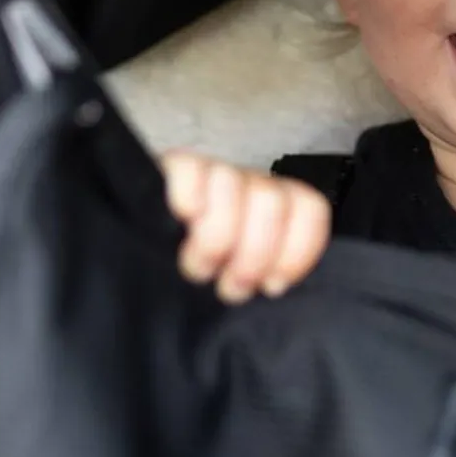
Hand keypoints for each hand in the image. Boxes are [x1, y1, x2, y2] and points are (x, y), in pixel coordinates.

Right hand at [161, 151, 331, 303]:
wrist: (145, 251)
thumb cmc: (204, 272)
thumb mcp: (240, 280)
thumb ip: (267, 277)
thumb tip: (276, 287)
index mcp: (279, 206)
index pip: (310, 209)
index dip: (297, 251)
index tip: (274, 285)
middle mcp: (251, 184)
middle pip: (272, 202)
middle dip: (253, 255)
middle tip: (230, 286)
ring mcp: (214, 172)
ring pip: (232, 187)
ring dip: (215, 239)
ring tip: (201, 268)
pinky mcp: (173, 169)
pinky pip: (189, 169)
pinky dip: (188, 196)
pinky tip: (183, 220)